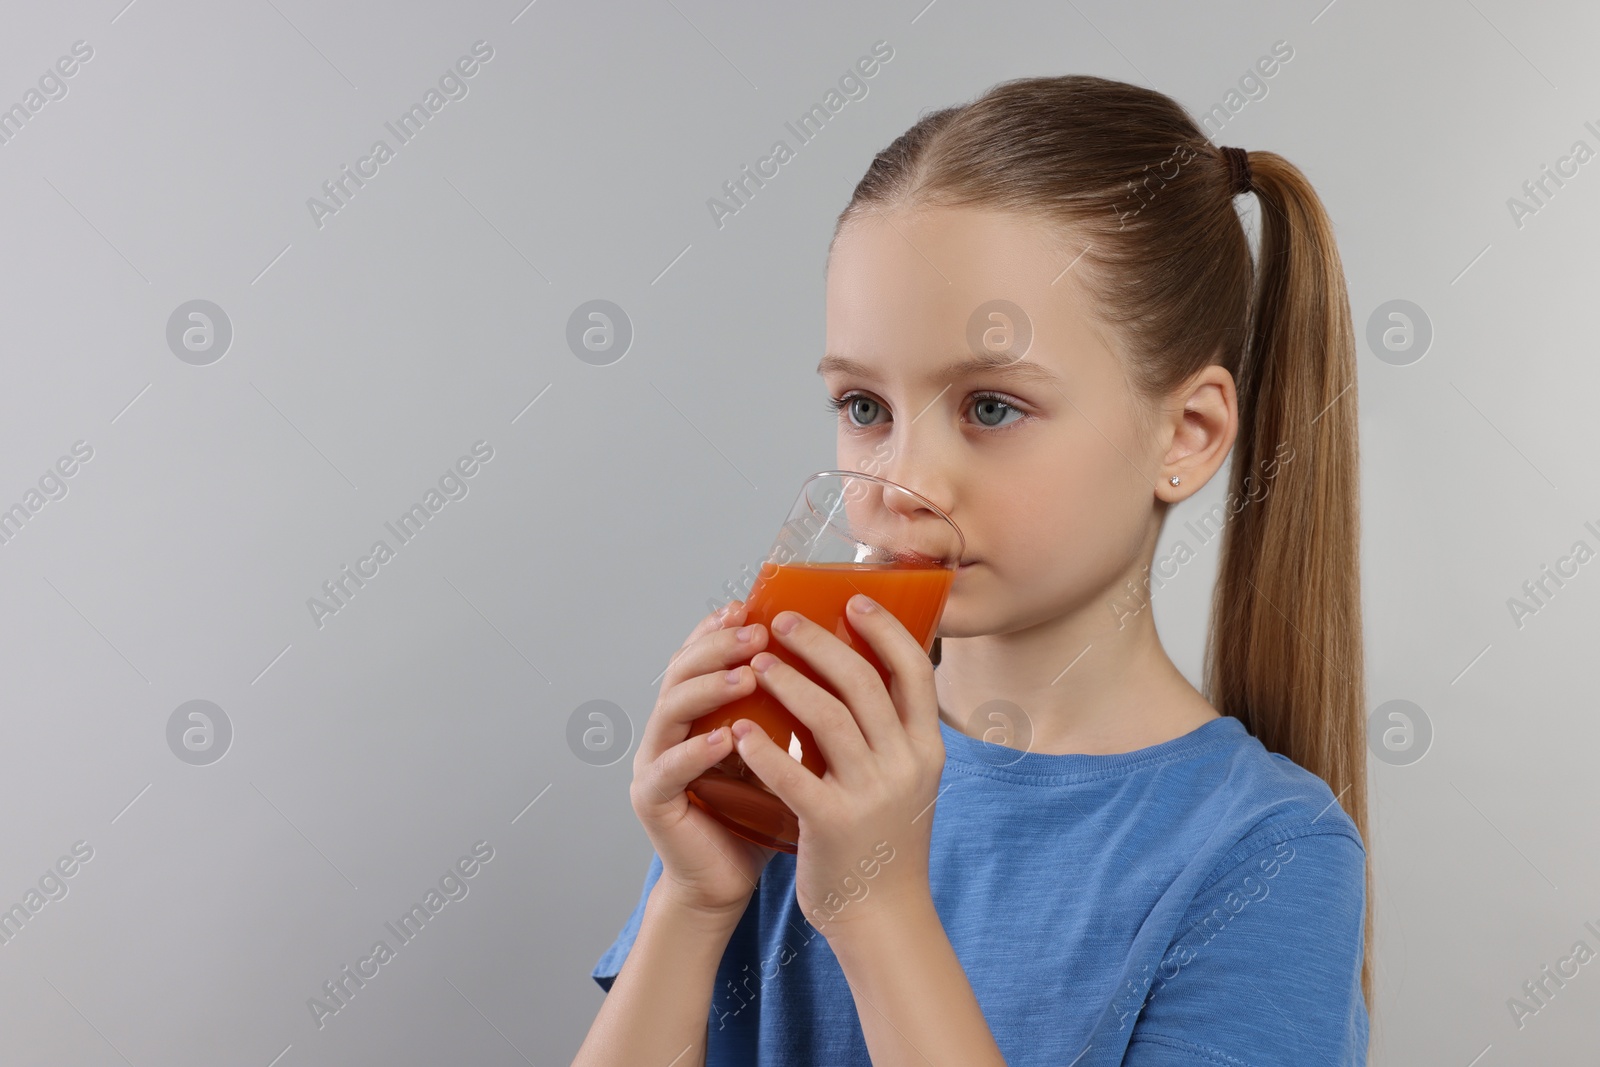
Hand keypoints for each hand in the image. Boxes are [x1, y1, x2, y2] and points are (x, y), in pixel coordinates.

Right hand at [630, 600, 777, 920]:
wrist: (729, 880)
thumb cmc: (764, 814)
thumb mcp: (784, 751)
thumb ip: (795, 709)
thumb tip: (849, 659)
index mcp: (699, 711)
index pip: (703, 654)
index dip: (723, 627)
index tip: (755, 604)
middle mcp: (669, 729)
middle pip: (682, 670)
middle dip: (719, 646)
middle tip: (758, 631)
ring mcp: (655, 762)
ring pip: (670, 710)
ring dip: (710, 687)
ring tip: (749, 675)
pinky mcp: (653, 800)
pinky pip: (670, 768)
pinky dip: (697, 750)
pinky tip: (728, 739)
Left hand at [728, 594, 944, 937]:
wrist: (881, 917)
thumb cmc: (883, 840)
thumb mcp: (904, 780)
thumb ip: (888, 731)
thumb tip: (860, 668)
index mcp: (926, 749)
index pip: (915, 671)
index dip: (885, 630)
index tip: (853, 601)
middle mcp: (906, 766)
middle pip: (865, 683)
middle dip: (821, 643)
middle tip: (782, 620)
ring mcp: (872, 795)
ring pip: (829, 719)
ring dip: (788, 682)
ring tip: (756, 662)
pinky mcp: (834, 825)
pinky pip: (794, 775)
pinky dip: (764, 748)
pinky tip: (738, 728)